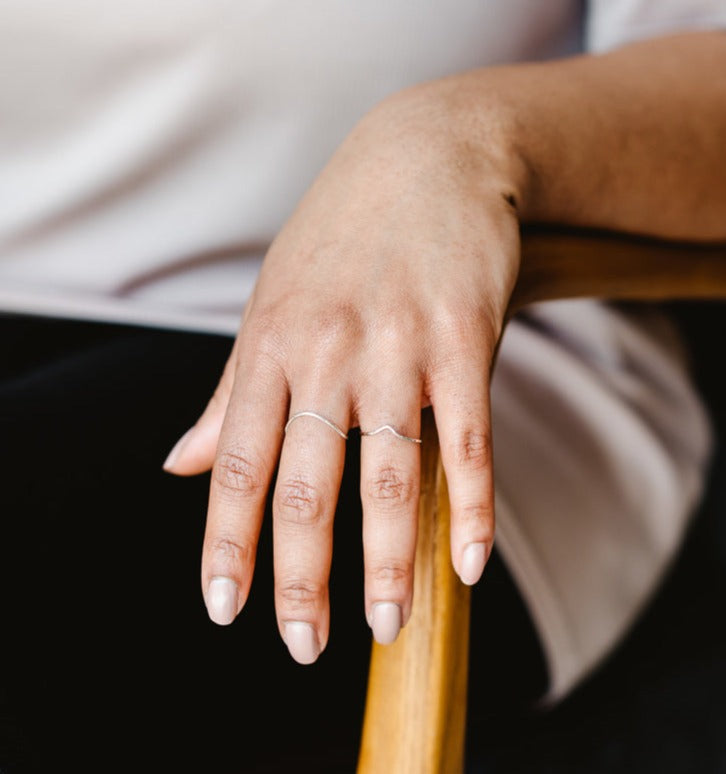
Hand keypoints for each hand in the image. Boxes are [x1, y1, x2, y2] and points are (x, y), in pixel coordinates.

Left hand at [163, 84, 521, 662]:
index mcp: (270, 346)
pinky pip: (469, 437)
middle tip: (304, 645)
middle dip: (302, 575)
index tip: (226, 609)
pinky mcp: (464, 339)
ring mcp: (398, 345)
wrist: (428, 154)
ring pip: (387, 472)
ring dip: (387, 558)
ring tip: (388, 624)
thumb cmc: (344, 236)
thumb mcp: (271, 304)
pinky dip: (472, 504)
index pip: (235, 463)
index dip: (226, 542)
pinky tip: (470, 562)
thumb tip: (179, 464)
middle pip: (307, 484)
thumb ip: (231, 392)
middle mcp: (326, 352)